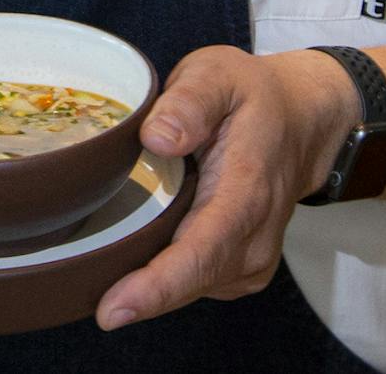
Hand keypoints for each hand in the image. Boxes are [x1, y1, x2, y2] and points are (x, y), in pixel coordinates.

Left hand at [96, 46, 359, 329]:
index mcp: (248, 190)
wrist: (301, 120)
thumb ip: (190, 101)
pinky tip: (131, 257)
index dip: (157, 286)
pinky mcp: (239, 266)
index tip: (113, 310)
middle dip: (138, 296)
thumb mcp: (218, 75)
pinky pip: (194, 282)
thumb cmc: (252, 95)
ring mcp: (251, 257)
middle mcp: (255, 236)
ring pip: (190, 287)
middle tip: (84, 300)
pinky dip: (161, 278)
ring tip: (99, 268)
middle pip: (192, 280)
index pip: (203, 251)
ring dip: (146, 286)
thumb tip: (158, 138)